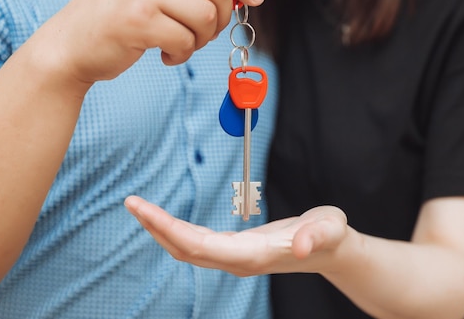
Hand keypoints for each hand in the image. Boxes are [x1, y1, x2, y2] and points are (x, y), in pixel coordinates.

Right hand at [42, 0, 264, 83]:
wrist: (68, 45)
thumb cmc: (111, 18)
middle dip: (222, 18)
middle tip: (204, 34)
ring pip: (207, 15)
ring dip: (202, 39)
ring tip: (181, 44)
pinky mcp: (139, 20)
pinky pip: (187, 40)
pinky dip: (183, 54)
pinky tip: (165, 55)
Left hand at [124, 196, 349, 276]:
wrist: (332, 251)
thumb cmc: (330, 236)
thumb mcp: (330, 228)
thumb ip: (315, 235)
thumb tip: (300, 246)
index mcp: (253, 255)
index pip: (200, 246)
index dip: (169, 229)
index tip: (144, 210)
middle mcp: (238, 261)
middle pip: (186, 249)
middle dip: (156, 228)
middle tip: (131, 203)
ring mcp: (235, 258)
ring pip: (188, 249)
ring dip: (162, 230)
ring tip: (140, 208)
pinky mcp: (235, 250)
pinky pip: (197, 244)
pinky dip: (176, 230)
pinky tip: (166, 220)